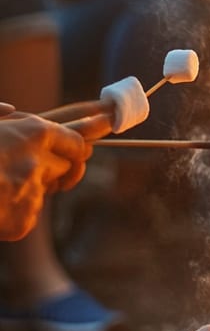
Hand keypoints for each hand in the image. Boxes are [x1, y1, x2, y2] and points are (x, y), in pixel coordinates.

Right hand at [0, 108, 90, 240]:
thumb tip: (12, 108)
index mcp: (34, 133)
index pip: (77, 143)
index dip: (77, 149)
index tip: (76, 153)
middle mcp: (40, 162)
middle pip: (67, 169)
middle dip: (54, 171)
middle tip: (31, 170)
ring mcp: (33, 194)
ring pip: (43, 194)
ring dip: (27, 191)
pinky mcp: (24, 221)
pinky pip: (26, 217)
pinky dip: (12, 215)